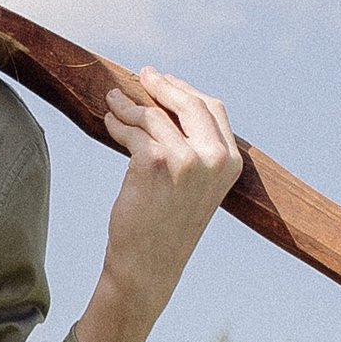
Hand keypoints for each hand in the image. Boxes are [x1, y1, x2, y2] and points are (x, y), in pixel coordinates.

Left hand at [72, 67, 240, 341]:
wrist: (148, 266)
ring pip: (154, 115)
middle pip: (188, 102)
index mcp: (231, 163)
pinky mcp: (156, 162)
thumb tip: (168, 109)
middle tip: (142, 75)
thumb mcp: (194, 187)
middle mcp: (214, 159)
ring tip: (113, 101)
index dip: (186, 91)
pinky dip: (117, 122)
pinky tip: (109, 121)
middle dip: (162, 85)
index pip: (212, 109)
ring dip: (129, 105)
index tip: (165, 83)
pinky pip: (133, 130)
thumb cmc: (167, 227)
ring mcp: (187, 159)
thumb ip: (195, 151)